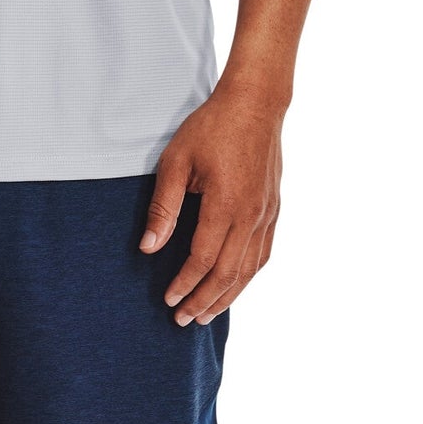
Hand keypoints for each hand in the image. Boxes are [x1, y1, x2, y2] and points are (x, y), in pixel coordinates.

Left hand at [140, 86, 284, 325]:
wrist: (257, 102)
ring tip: (207, 315)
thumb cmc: (211, 128)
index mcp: (225, 205)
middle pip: (227, 273)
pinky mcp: (274, 209)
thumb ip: (163, 208)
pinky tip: (234, 286)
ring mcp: (267, 213)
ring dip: (228, 296)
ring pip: (249, 269)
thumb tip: (149, 248)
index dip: (184, 285)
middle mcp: (251, 215)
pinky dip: (247, 276)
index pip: (203, 260)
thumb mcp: (176, 162)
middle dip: (204, 301)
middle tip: (183, 321)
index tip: (168, 301)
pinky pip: (263, 253)